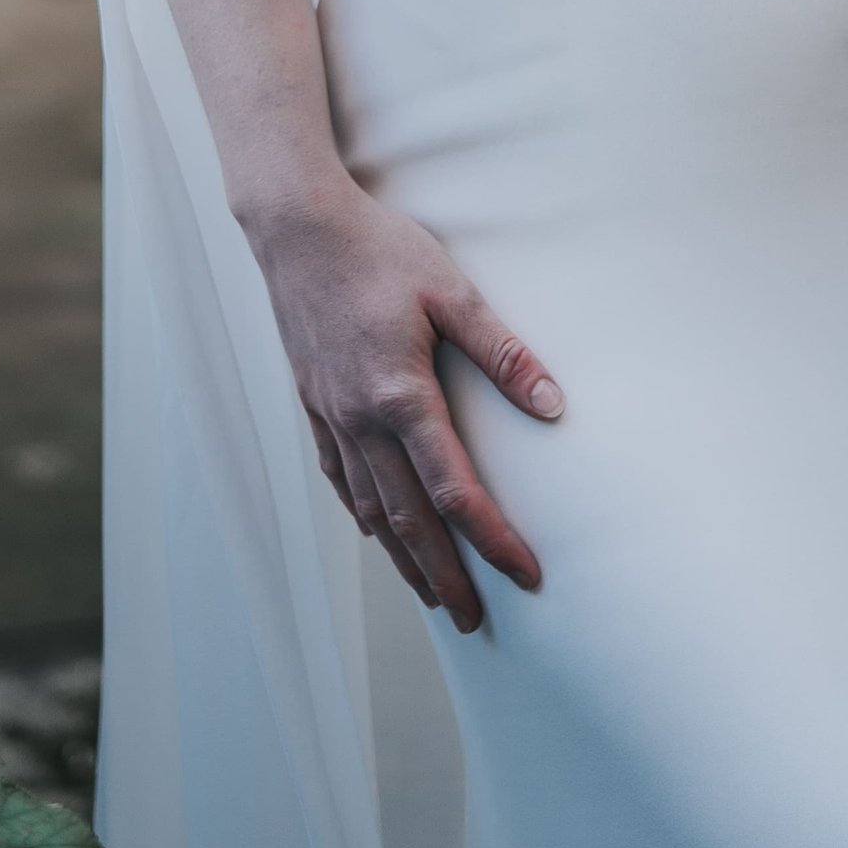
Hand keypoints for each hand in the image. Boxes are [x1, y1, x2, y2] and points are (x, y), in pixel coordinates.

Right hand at [248, 177, 560, 631]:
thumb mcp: (452, 289)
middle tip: (476, 620)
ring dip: (403, 558)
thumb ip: (502, 352)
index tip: (525, 574)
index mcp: (400, 395)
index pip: (454, 490)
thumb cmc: (376, 248)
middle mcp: (361, 419)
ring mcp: (331, 416)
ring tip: (432, 595)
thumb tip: (552, 405)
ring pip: (371, 508)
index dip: (493, 539)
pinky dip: (363, 515)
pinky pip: (340, 478)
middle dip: (446, 575)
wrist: (295, 227)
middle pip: (409, 520)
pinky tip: (377, 532)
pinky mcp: (313, 403)